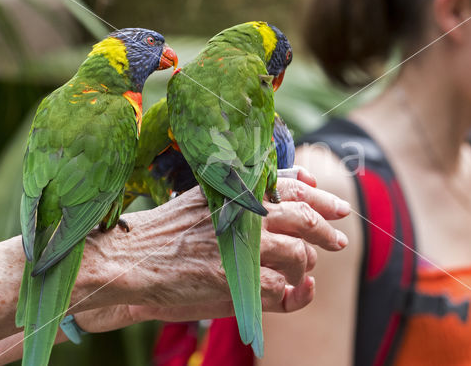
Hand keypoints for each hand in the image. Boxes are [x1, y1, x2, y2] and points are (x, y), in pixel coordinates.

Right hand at [76, 167, 349, 324]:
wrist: (130, 262)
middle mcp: (242, 215)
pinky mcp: (236, 281)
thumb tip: (296, 177)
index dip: (318, 196)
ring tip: (306, 273)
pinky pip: (281, 288)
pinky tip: (293, 292)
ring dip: (307, 265)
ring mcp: (241, 248)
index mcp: (235, 193)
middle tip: (339, 240)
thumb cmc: (168, 233)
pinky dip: (294, 292)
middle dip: (327, 229)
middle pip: (304, 217)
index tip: (335, 205)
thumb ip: (246, 192)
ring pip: (299, 254)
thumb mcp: (206, 200)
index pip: (290, 185)